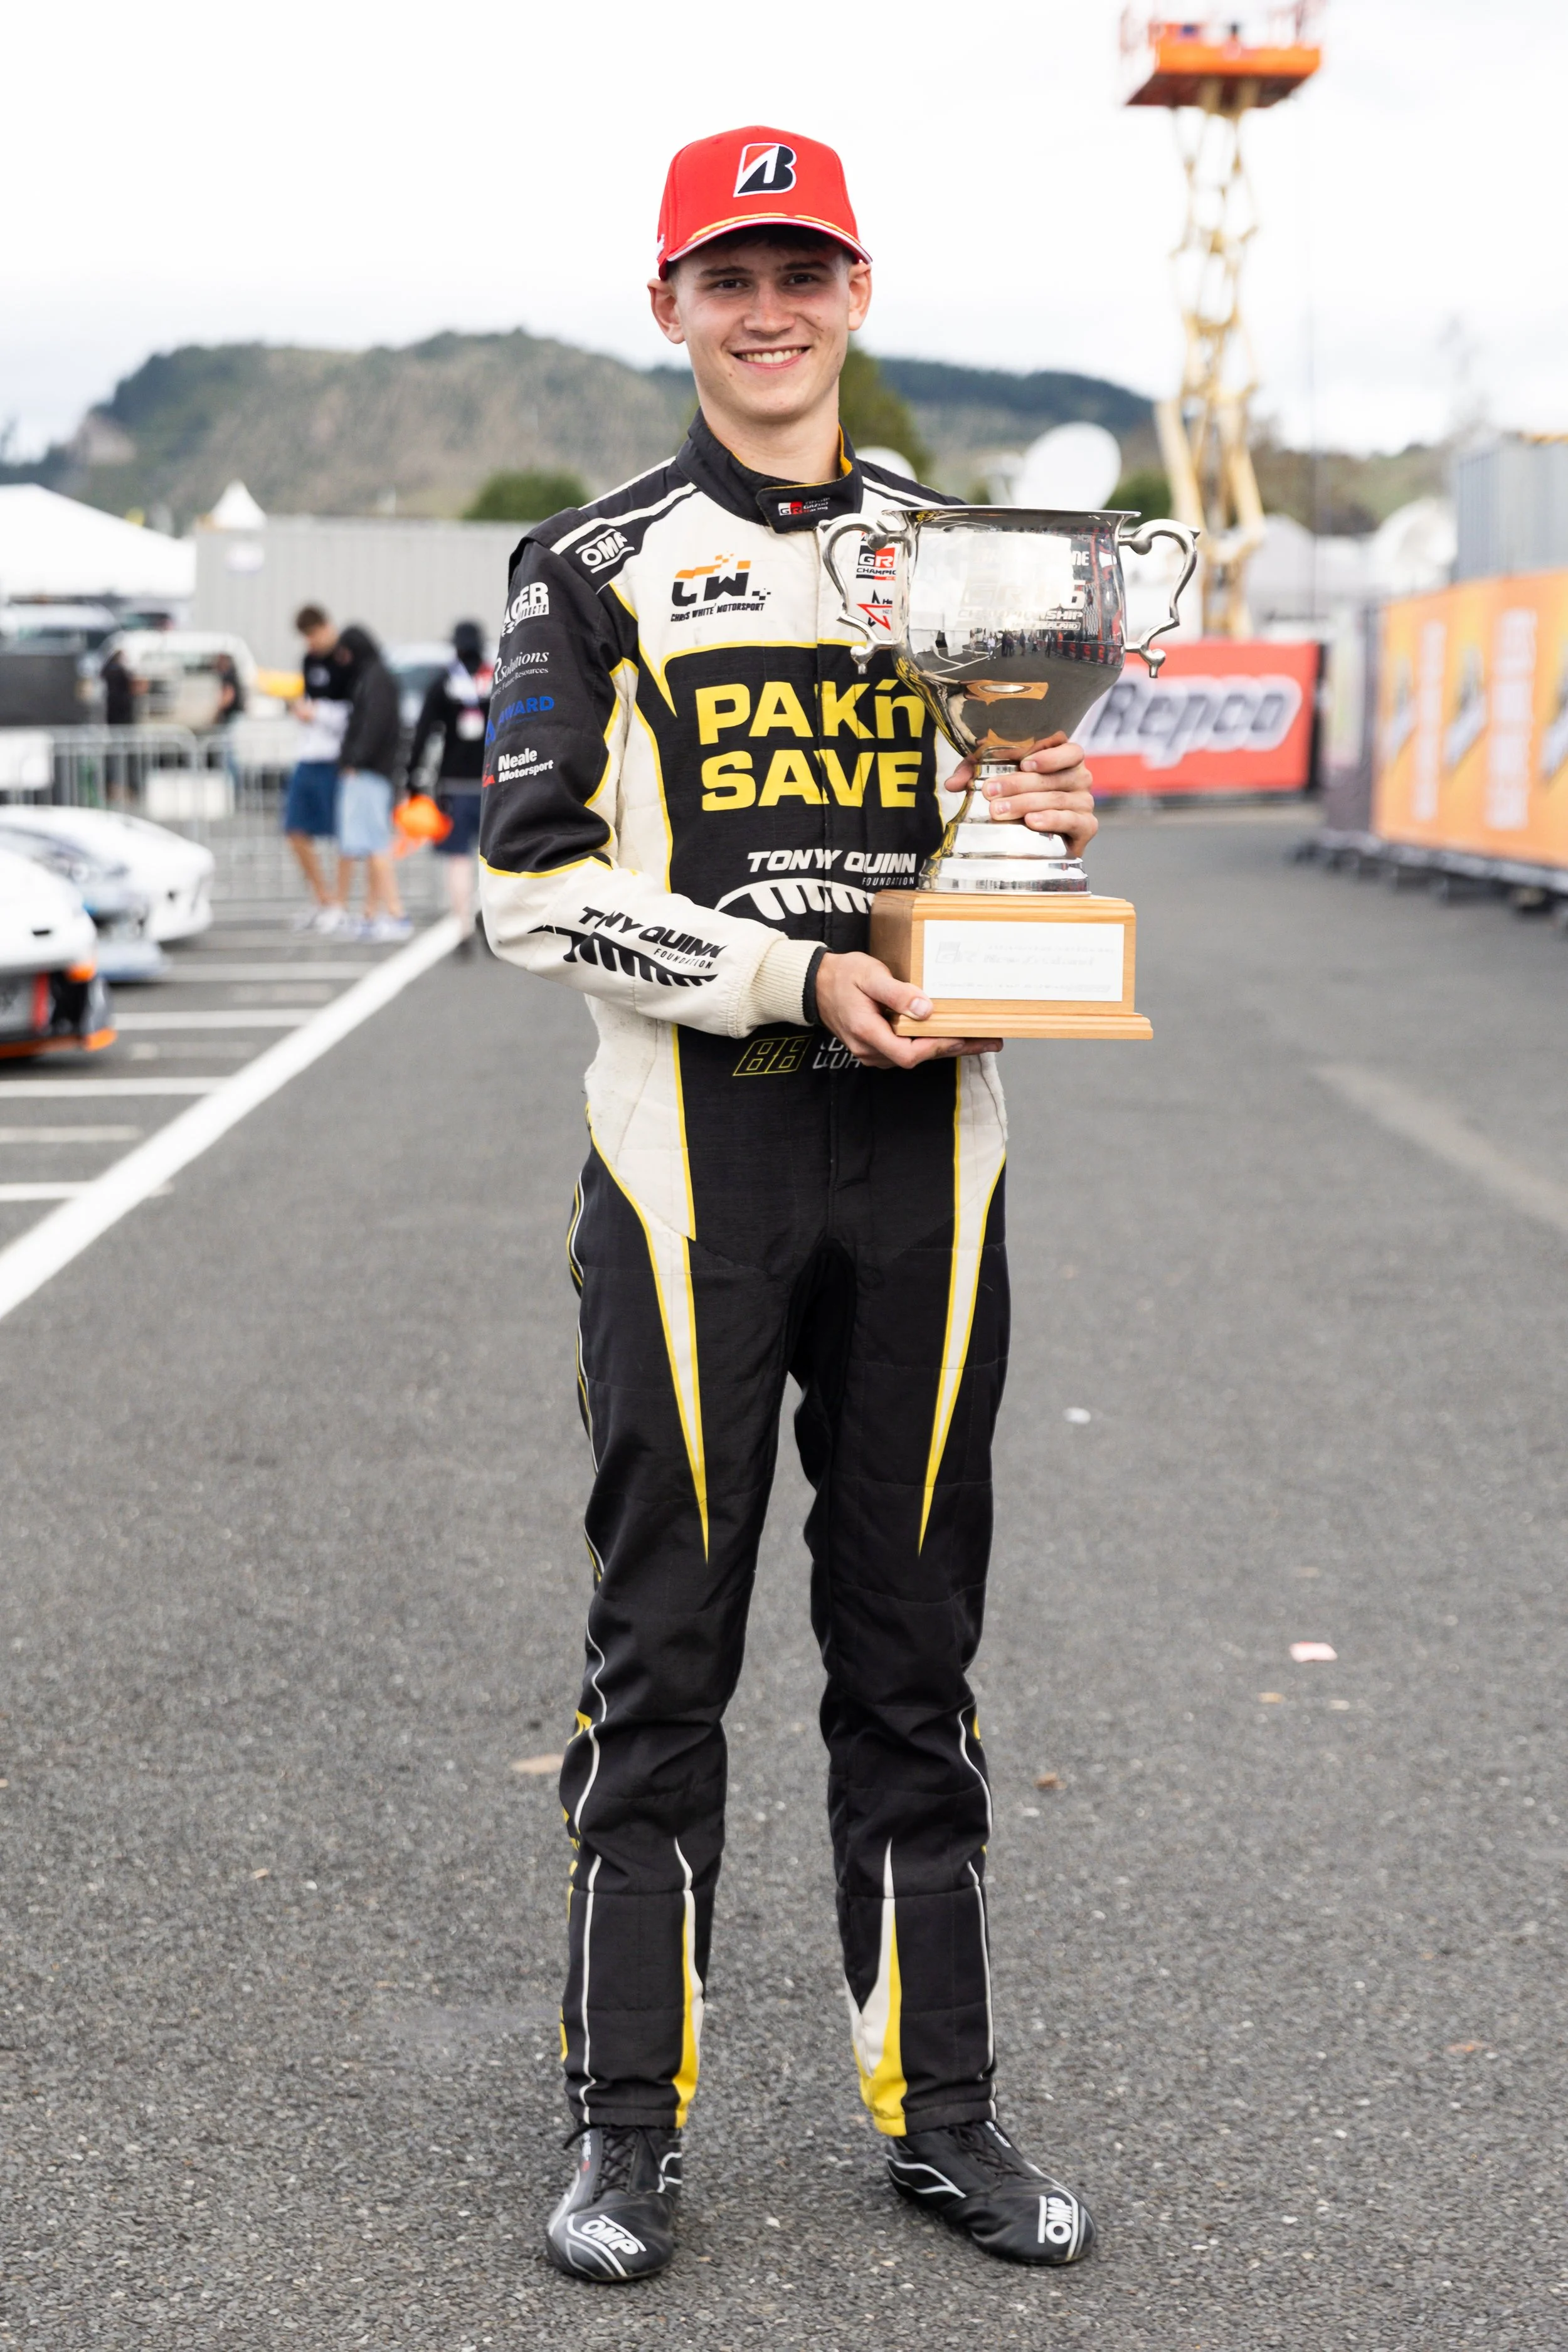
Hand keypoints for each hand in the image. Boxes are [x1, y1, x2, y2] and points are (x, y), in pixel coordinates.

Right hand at [814, 951, 1000, 1071]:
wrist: (816, 984)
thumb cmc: (842, 976)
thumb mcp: (869, 976)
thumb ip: (896, 993)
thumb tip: (925, 1009)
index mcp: (868, 1033)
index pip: (909, 1053)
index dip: (938, 1047)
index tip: (963, 1036)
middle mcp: (870, 1049)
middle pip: (918, 1057)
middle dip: (955, 1048)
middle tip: (989, 1040)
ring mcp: (873, 1051)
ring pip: (915, 1055)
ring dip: (946, 1047)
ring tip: (979, 1037)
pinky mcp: (877, 1046)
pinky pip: (907, 1050)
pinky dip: (931, 1043)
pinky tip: (951, 1033)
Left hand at [944, 732, 1096, 853]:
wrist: (1043, 844)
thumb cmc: (1022, 802)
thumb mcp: (998, 781)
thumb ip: (976, 774)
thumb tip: (952, 783)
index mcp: (1064, 759)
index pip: (1068, 749)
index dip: (1049, 755)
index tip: (1023, 762)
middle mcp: (1079, 777)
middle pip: (1054, 777)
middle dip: (1019, 784)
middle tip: (992, 792)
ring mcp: (1085, 802)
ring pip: (1058, 798)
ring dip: (1027, 804)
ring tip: (1000, 811)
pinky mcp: (1087, 826)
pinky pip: (1073, 820)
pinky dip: (1051, 820)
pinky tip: (1032, 822)